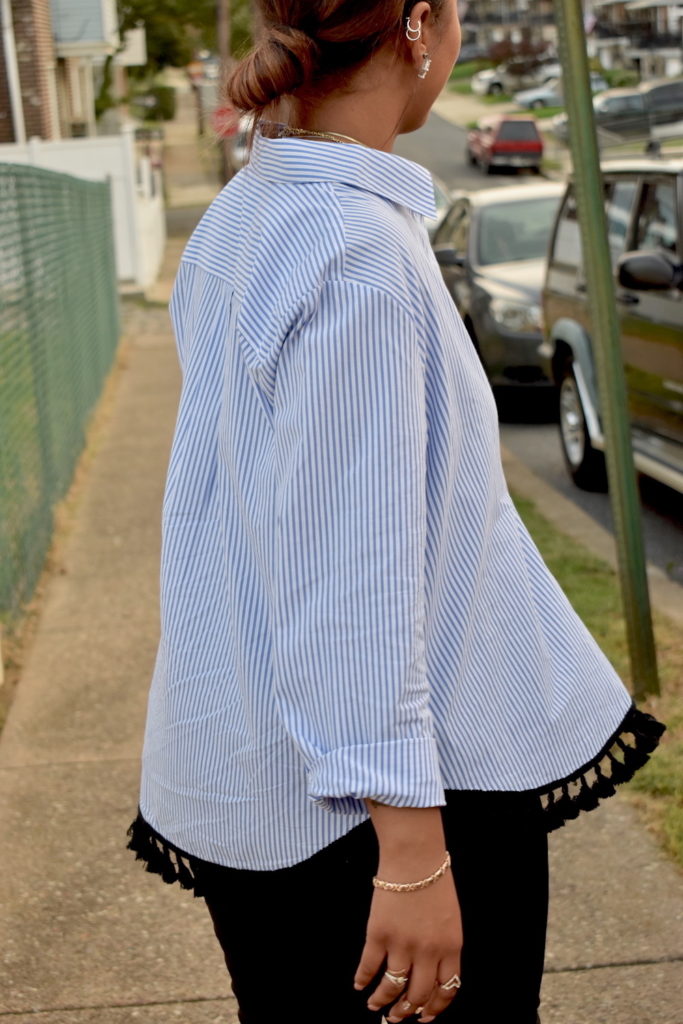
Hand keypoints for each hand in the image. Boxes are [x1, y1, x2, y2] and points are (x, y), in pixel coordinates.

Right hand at [353, 869, 462, 1022]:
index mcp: (451, 947)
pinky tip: (359, 984)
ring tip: (375, 1005)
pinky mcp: (379, 934)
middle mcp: (428, 952)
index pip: (446, 990)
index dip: (434, 1008)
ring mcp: (402, 945)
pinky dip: (363, 978)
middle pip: (418, 994)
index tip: (424, 1017)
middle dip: (406, 1011)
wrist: (414, 857)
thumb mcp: (450, 918)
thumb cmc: (435, 880)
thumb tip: (431, 970)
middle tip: (396, 1018)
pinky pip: (369, 965)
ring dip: (382, 1000)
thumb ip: (444, 946)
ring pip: (392, 987)